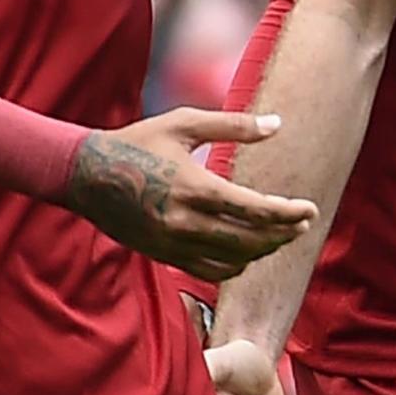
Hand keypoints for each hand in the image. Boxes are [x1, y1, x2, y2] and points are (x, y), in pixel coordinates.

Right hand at [62, 108, 317, 279]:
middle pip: (248, 240)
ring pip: (230, 261)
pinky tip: (246, 254)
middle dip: (282, 234)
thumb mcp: (185, 123)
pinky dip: (232, 266)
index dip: (287, 213)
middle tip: (304, 223)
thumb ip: (234, 125)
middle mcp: (185, 221)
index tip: (311, 210)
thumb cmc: (138, 141)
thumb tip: (277, 125)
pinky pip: (206, 271)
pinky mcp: (161, 255)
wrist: (84, 174)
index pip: (254, 209)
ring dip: (261, 252)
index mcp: (194, 187)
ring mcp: (171, 243)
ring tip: (280, 236)